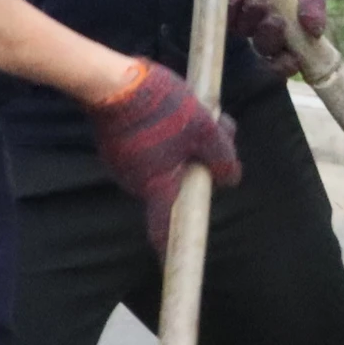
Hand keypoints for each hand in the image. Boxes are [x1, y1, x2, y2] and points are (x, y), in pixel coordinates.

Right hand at [84, 58, 241, 246]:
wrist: (112, 78)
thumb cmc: (160, 106)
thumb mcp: (204, 128)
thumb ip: (220, 156)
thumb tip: (231, 178)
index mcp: (157, 186)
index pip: (164, 229)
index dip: (170, 249)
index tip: (173, 266)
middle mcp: (134, 182)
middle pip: (173, 186)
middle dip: (199, 165)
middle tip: (221, 129)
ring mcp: (121, 163)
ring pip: (164, 163)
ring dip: (186, 145)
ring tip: (201, 112)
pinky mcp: (114, 145)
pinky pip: (148, 149)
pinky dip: (166, 136)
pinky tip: (174, 109)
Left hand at [233, 0, 325, 73]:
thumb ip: (314, 0)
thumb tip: (317, 30)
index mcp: (291, 27)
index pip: (289, 59)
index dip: (287, 65)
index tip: (291, 59)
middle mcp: (267, 27)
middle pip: (266, 49)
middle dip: (269, 37)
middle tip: (274, 17)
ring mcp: (244, 17)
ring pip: (244, 33)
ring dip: (250, 18)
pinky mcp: (224, 4)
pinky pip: (224, 18)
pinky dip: (232, 7)